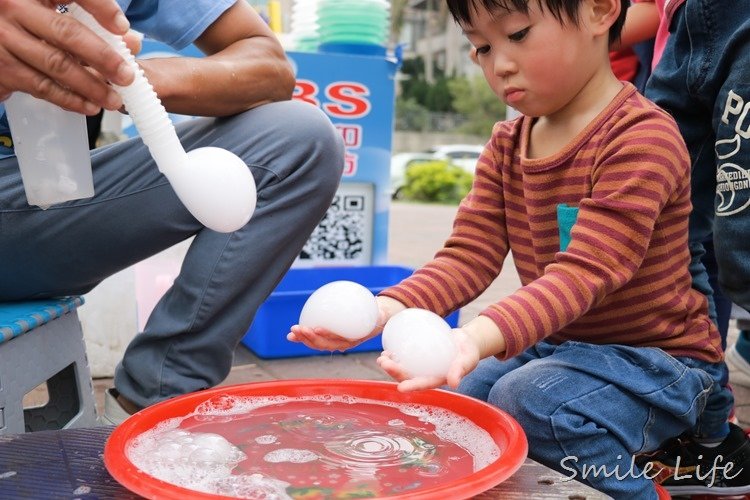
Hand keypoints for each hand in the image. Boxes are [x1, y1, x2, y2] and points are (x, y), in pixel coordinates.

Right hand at [0, 0, 133, 113]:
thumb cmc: (22, 20)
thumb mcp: (48, 8)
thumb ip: (89, 20)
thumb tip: (132, 42)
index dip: (100, 7)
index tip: (122, 27)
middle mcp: (12, 8)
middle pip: (66, 33)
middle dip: (103, 57)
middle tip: (127, 76)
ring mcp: (3, 39)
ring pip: (56, 65)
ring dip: (91, 86)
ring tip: (113, 99)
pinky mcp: (1, 69)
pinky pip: (42, 86)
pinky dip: (70, 99)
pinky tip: (90, 106)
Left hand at [287, 295, 406, 351]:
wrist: (373, 321)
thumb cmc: (376, 316)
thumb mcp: (379, 315)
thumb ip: (378, 314)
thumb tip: (380, 309)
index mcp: (354, 340)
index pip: (339, 339)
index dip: (328, 335)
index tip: (317, 328)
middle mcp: (342, 344)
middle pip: (324, 344)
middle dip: (309, 338)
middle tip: (298, 329)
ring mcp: (334, 343)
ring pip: (317, 343)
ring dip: (303, 338)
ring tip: (292, 332)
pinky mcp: (327, 339)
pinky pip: (314, 338)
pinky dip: (303, 336)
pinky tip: (292, 332)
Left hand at [376, 327, 480, 391]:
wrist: (464, 341)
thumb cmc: (468, 352)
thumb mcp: (468, 359)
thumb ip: (460, 369)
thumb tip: (454, 383)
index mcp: (438, 379)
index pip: (423, 384)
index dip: (412, 386)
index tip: (401, 388)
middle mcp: (426, 374)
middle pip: (408, 376)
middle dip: (395, 372)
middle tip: (384, 363)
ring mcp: (421, 365)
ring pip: (403, 368)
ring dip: (391, 365)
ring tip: (382, 358)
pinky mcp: (418, 356)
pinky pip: (404, 357)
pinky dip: (395, 355)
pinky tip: (387, 350)